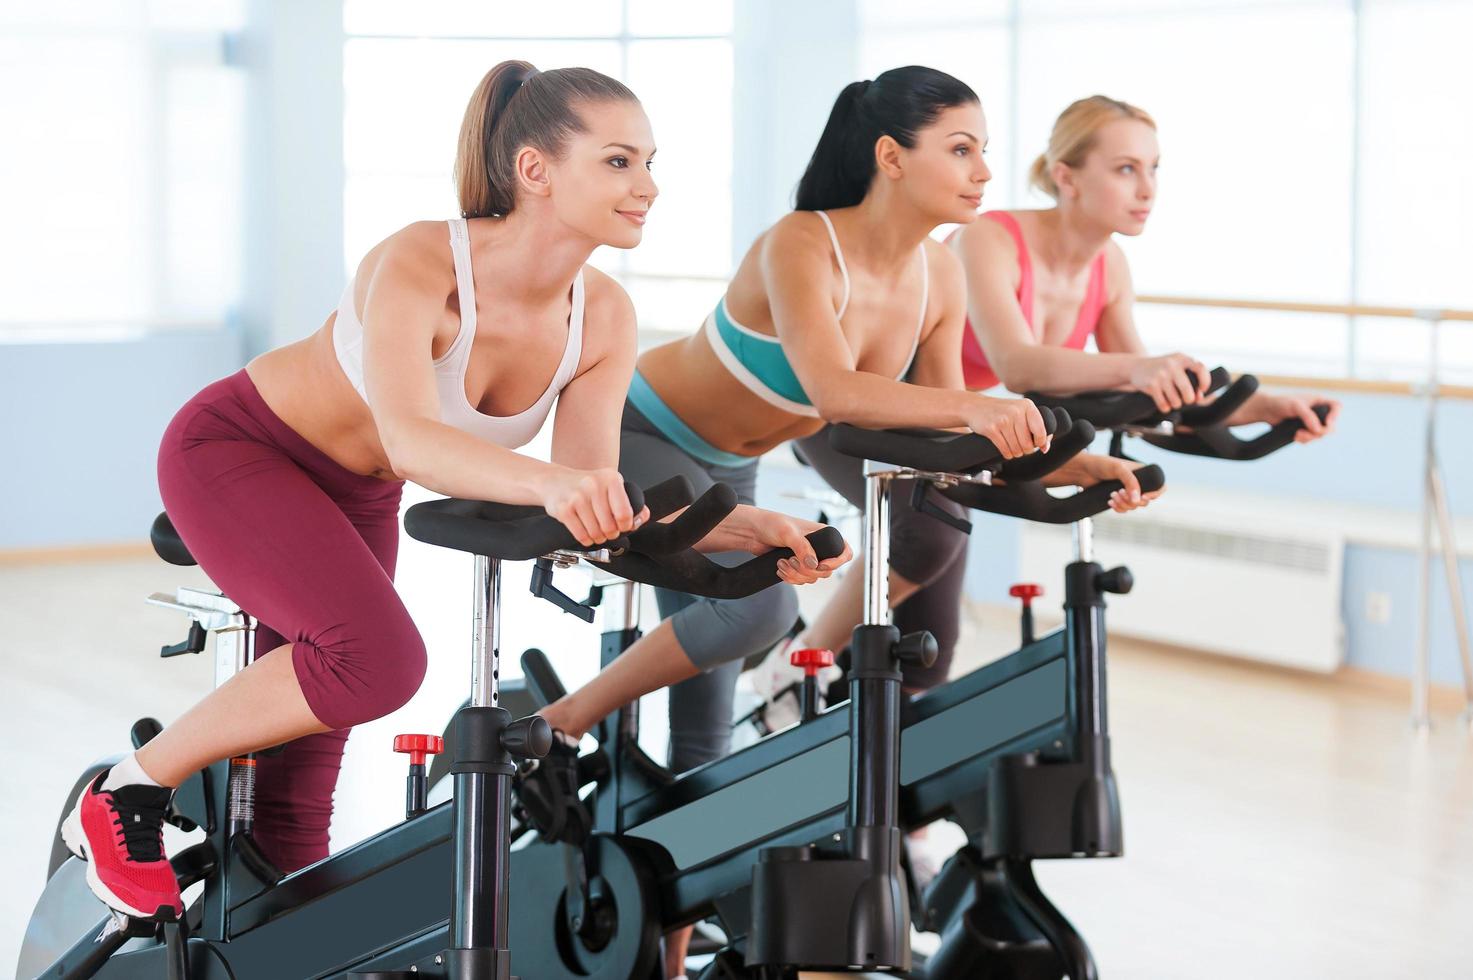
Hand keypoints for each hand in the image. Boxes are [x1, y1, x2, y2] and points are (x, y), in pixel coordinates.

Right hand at [538, 466, 648, 546]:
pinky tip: (585, 533)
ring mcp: (577, 497)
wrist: (554, 481)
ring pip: (596, 532)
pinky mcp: (564, 509)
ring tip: (596, 531)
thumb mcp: (609, 486)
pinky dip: (586, 539)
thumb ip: (629, 501)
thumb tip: (644, 516)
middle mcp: (593, 485)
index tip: (622, 526)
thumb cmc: (585, 486)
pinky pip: (581, 535)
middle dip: (611, 533)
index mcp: (610, 478)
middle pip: (610, 526)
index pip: (625, 512)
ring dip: (598, 538)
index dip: (626, 525)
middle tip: (608, 531)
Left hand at [724, 505, 850, 584]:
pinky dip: (791, 578)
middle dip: (807, 571)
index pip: (844, 551)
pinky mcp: (796, 566)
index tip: (821, 565)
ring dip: (796, 575)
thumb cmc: (771, 524)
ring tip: (782, 563)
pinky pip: (801, 580)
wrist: (753, 532)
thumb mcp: (788, 533)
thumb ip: (802, 547)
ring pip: (812, 578)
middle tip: (791, 561)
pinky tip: (780, 569)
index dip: (837, 562)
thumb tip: (814, 565)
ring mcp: (807, 558)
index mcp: (823, 534)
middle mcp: (818, 547)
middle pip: (826, 571)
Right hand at [964, 396, 1050, 459]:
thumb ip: (1037, 427)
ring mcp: (1003, 420)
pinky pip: (1005, 450)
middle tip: (1022, 447)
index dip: (1040, 442)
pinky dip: (1007, 454)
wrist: (976, 406)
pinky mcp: (991, 429)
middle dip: (1026, 450)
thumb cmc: (1002, 412)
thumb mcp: (1021, 412)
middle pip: (1028, 444)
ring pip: (1017, 449)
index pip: (1041, 431)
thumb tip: (1045, 448)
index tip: (1036, 444)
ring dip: (1016, 453)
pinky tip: (1006, 450)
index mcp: (1027, 406)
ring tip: (1013, 448)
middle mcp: (1016, 411)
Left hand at [1043, 453, 1163, 512]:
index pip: (1159, 486)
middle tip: (1119, 492)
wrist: (1083, 471)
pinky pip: (1125, 510)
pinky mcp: (1119, 499)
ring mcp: (1128, 492)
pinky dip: (1118, 508)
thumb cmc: (1101, 464)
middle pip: (1145, 501)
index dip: (1155, 494)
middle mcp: (1137, 483)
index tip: (1143, 497)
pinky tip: (1109, 502)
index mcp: (1142, 473)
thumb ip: (1130, 482)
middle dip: (1132, 500)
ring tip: (1112, 495)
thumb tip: (1138, 499)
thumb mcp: (1118, 469)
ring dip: (1123, 504)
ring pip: (1134, 506)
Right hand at [1128, 352, 1209, 413]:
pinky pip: (1163, 404)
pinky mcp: (1151, 384)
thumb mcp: (1176, 368)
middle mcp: (1171, 365)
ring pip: (1176, 400)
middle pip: (1187, 390)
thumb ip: (1191, 380)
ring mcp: (1160, 374)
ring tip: (1172, 400)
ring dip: (1176, 404)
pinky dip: (1165, 407)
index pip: (1200, 368)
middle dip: (1189, 399)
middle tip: (1186, 399)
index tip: (1202, 390)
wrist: (1136, 367)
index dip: (1205, 381)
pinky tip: (1164, 403)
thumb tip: (1200, 398)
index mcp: (1181, 358)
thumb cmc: (1162, 370)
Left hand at [1250, 393, 1339, 443]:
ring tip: (1297, 435)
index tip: (1327, 423)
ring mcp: (1311, 422)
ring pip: (1320, 434)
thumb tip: (1318, 430)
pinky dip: (1304, 440)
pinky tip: (1295, 437)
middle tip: (1306, 433)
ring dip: (1310, 437)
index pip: (1336, 407)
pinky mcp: (1304, 430)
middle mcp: (1317, 412)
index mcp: (1319, 402)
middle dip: (1320, 432)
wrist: (1266, 411)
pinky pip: (1310, 439)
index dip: (1335, 416)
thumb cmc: (1281, 403)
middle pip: (1330, 425)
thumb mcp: (1296, 406)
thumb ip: (1308, 416)